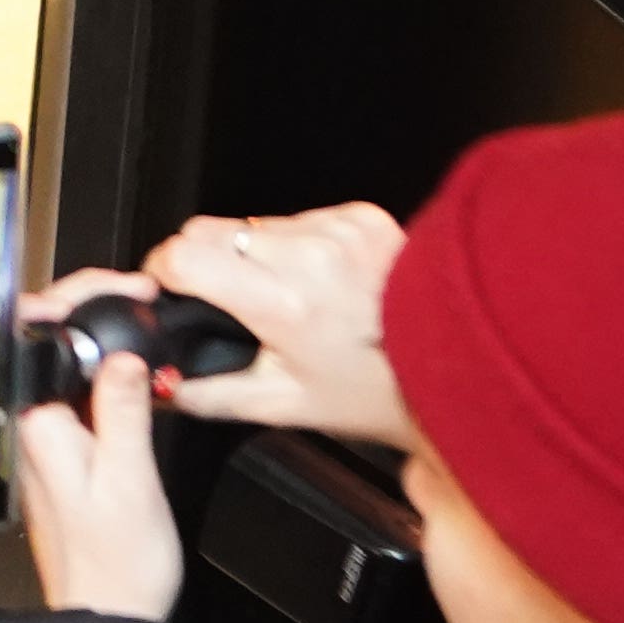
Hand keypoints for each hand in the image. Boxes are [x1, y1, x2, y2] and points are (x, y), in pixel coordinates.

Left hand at [4, 282, 186, 618]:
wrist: (111, 618)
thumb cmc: (118, 565)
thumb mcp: (132, 480)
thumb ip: (123, 411)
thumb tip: (122, 356)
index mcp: (41, 425)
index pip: (44, 335)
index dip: (82, 297)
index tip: (128, 288)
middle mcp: (36, 429)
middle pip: (56, 345)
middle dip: (95, 308)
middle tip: (143, 293)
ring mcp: (51, 442)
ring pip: (73, 369)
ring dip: (105, 339)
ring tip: (143, 313)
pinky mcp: (70, 456)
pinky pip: (84, 398)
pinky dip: (110, 375)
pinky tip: (138, 371)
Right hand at [140, 204, 412, 446]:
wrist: (460, 370)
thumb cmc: (382, 393)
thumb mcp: (285, 405)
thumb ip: (209, 395)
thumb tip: (164, 385)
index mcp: (284, 304)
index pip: (184, 255)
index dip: (164, 271)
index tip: (168, 286)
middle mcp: (310, 257)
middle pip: (209, 229)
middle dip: (202, 259)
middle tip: (227, 297)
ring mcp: (338, 231)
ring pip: (252, 222)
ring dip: (253, 252)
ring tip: (290, 295)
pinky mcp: (362, 217)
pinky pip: (299, 219)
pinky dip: (297, 245)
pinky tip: (323, 280)